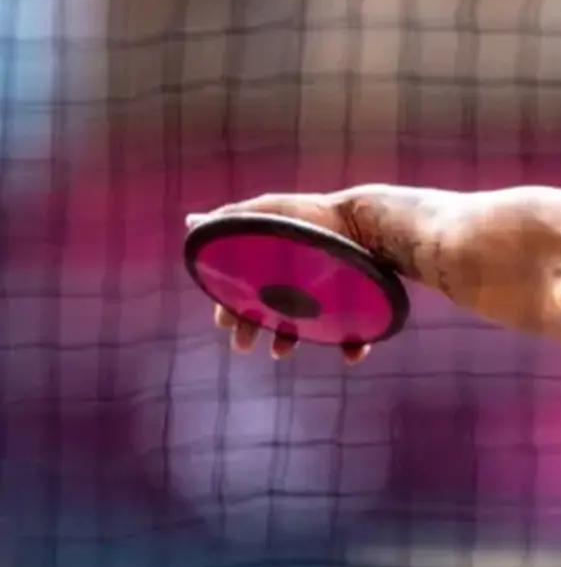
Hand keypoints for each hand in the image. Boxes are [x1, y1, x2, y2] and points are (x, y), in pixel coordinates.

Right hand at [187, 193, 370, 364]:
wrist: (364, 220)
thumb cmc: (312, 216)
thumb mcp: (267, 213)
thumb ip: (230, 220)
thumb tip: (191, 223)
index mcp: (276, 259)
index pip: (246, 287)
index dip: (231, 305)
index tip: (222, 323)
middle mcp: (301, 277)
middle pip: (269, 308)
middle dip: (252, 327)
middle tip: (241, 346)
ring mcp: (331, 290)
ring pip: (306, 323)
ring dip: (289, 339)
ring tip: (280, 351)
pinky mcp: (363, 301)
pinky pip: (357, 330)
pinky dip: (352, 345)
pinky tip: (350, 354)